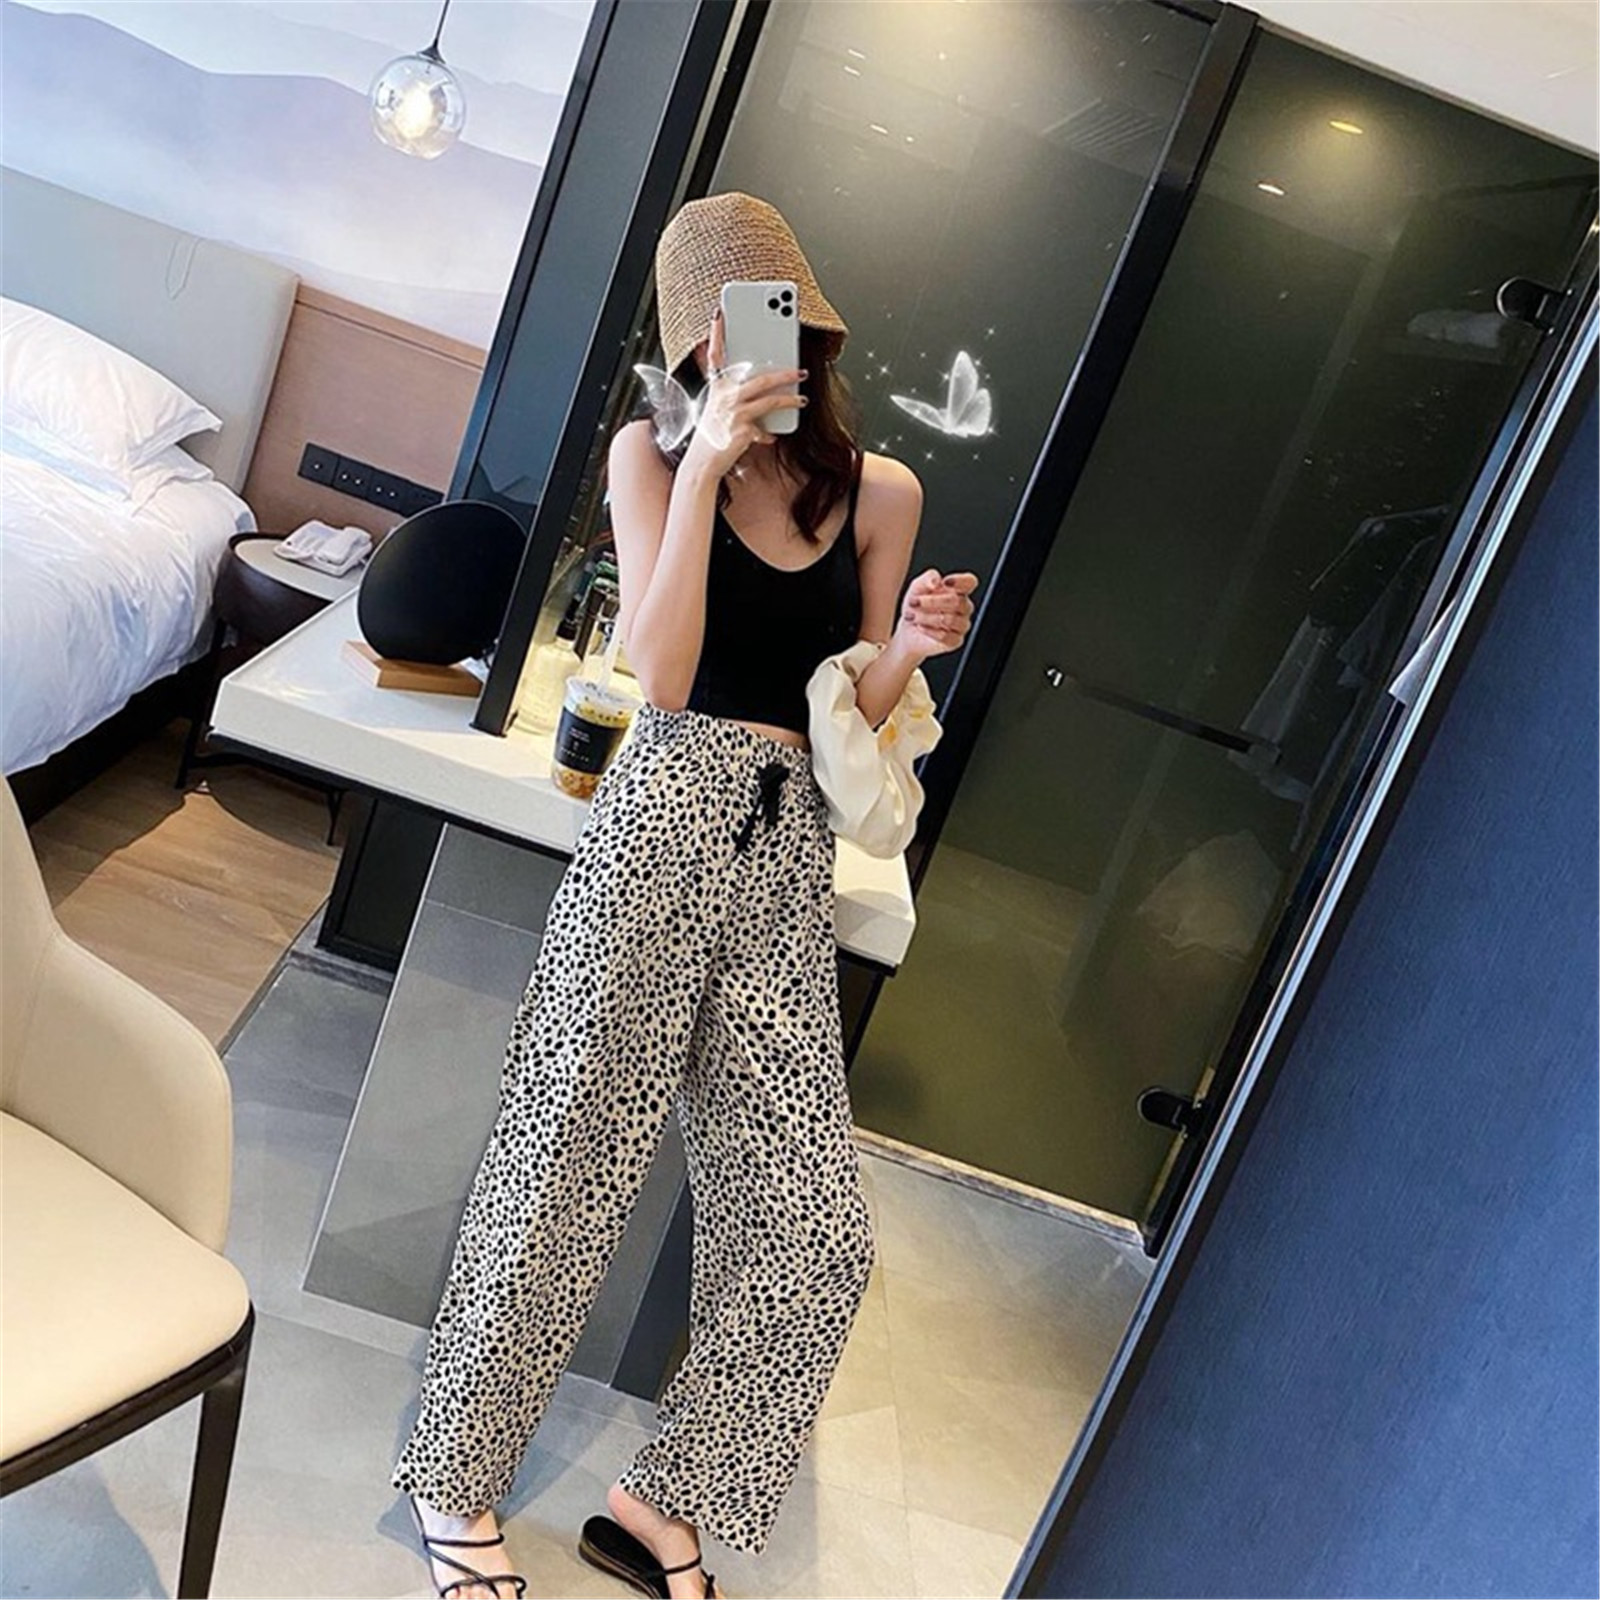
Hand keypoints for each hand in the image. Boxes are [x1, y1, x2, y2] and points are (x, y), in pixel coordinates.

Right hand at [681, 307, 807, 480]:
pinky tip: (773, 436)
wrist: (701, 465)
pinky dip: (770, 433)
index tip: (719, 313)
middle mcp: (723, 397)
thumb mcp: (720, 411)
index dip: (716, 333)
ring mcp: (733, 412)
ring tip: (802, 399)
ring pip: (768, 399)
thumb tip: (764, 392)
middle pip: (759, 378)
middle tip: (800, 370)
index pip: (715, 356)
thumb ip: (737, 398)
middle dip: (783, 372)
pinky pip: (765, 428)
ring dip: (789, 398)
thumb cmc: (712, 436)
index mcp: (716, 388)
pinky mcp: (742, 430)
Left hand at [896, 568, 978, 660]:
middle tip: (914, 602)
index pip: (970, 582)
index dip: (960, 581)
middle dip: (932, 601)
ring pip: (949, 620)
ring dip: (926, 617)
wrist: (907, 630)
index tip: (945, 582)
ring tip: (913, 616)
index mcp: (958, 590)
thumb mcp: (917, 586)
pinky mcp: (955, 641)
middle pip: (956, 601)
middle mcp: (963, 607)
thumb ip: (928, 578)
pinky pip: (946, 636)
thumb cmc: (916, 606)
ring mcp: (961, 625)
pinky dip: (929, 631)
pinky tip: (920, 627)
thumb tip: (937, 581)